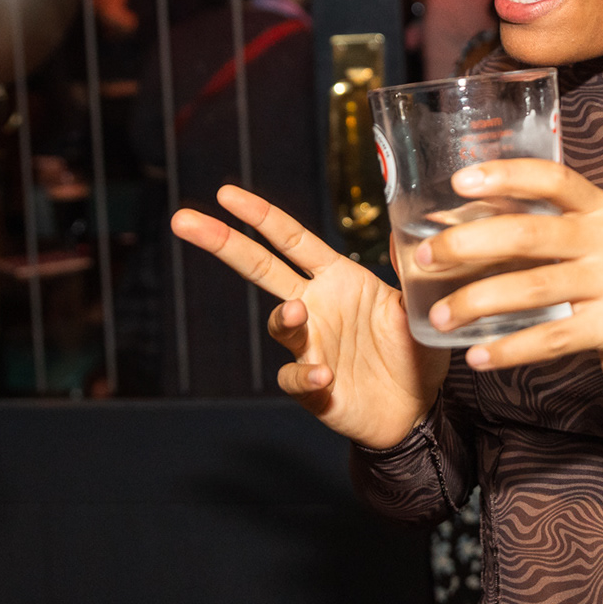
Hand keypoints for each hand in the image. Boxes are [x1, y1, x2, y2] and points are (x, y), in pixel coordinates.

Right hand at [172, 187, 446, 449]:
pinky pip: (298, 380)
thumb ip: (407, 272)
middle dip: (224, 243)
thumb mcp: (416, 305)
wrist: (418, 409)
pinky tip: (323, 376)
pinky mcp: (313, 388)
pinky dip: (306, 377)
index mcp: (337, 278)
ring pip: (280, 325)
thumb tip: (405, 232)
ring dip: (285, 318)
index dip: (261, 216)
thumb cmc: (413, 351)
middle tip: (184, 221)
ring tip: (295, 313)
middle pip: (261, 269)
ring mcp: (311, 346)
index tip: (226, 194)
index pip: (292, 240)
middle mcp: (316, 307)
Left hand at [415, 159, 602, 407]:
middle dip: (467, 245)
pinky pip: (552, 338)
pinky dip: (509, 348)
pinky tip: (478, 356)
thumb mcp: (584, 248)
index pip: (552, 178)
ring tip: (441, 317)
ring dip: (477, 303)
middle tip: (424, 259)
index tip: (459, 182)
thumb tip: (451, 227)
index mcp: (600, 209)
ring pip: (533, 288)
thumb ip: (535, 233)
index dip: (506, 176)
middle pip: (529, 233)